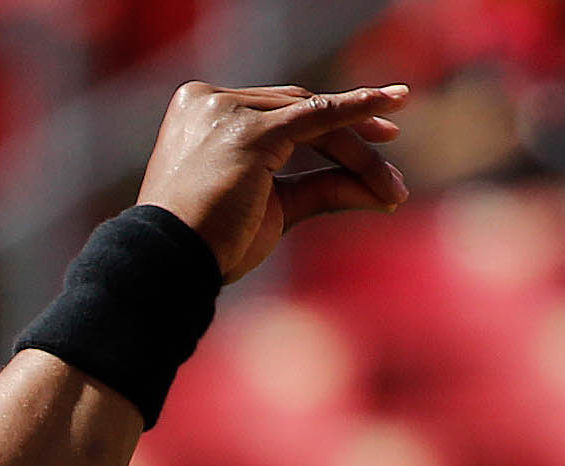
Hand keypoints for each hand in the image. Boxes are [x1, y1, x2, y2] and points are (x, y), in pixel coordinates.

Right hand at [136, 80, 408, 285]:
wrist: (170, 264)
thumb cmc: (210, 246)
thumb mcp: (271, 210)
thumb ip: (318, 190)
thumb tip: (376, 189)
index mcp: (203, 113)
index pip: (277, 112)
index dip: (325, 122)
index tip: (372, 135)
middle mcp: (211, 101)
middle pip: (298, 111)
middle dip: (350, 128)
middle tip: (393, 139)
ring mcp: (227, 110)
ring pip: (312, 119)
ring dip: (359, 149)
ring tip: (394, 186)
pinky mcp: (249, 131)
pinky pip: (316, 117)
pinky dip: (356, 110)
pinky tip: (389, 106)